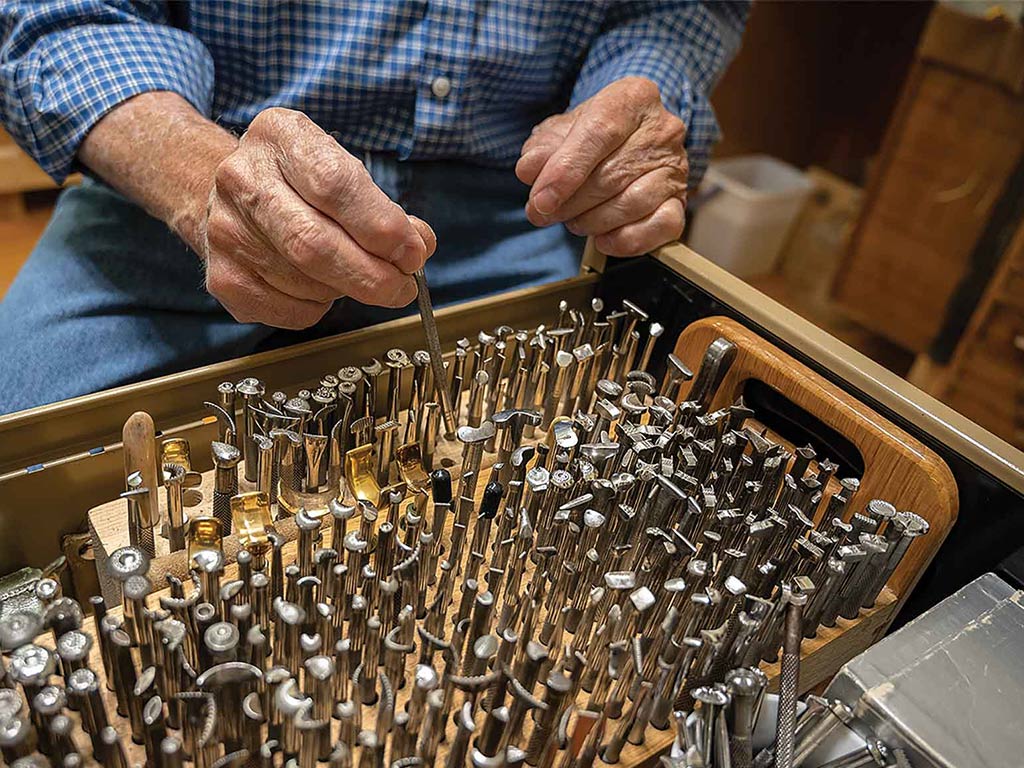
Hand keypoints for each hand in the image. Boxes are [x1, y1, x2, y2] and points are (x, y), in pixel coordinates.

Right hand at [202, 108, 435, 328]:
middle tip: (402, 287)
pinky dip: (320, 308)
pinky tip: (321, 287)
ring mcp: (225, 230)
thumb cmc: (301, 182)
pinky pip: (290, 311)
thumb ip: (386, 209)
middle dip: (372, 275)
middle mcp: (242, 178)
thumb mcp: (344, 171)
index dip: (381, 227)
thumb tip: (417, 246)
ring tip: (356, 276)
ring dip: (347, 290)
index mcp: (280, 135)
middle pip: (314, 243)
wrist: (231, 193)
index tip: (412, 252)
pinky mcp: (222, 276)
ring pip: (306, 283)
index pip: (335, 185)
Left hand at [516, 77, 687, 256]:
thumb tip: (530, 170)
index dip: (566, 170)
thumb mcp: (561, 131)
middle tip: (543, 214)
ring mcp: (675, 166)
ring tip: (573, 221)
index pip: (600, 132)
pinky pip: (660, 227)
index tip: (541, 199)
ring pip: (632, 203)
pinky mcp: (681, 200)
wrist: (628, 139)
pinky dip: (626, 240)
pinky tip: (603, 239)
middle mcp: (662, 129)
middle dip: (570, 203)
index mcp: (633, 97)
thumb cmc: (593, 135)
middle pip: (612, 173)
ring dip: (592, 221)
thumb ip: (542, 148)